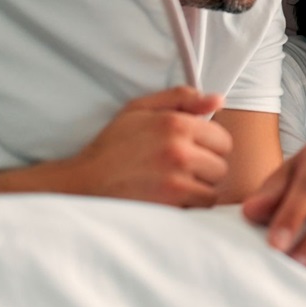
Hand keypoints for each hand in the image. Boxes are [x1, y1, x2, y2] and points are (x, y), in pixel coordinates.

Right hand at [68, 87, 231, 206]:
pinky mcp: (169, 206)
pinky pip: (198, 209)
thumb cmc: (112, 145)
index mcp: (176, 124)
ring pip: (212, 190)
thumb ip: (180, 98)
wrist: (82, 183)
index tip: (192, 151)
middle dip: (204, 170)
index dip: (209, 147)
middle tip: (180, 170)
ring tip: (174, 186)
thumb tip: (218, 100)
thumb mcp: (140, 109)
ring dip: (198, 190)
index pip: (223, 140)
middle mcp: (179, 151)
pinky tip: (169, 200)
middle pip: (220, 167)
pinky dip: (189, 207)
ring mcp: (176, 181)